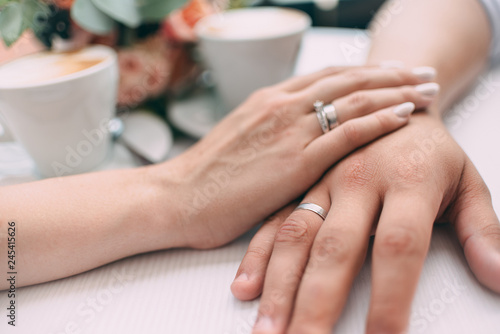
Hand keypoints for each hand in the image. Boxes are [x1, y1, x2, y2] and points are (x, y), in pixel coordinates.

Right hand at [163, 66, 437, 248]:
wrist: (176, 198)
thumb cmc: (205, 177)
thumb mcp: (240, 141)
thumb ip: (273, 132)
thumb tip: (300, 134)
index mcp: (268, 99)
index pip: (328, 76)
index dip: (365, 71)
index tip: (393, 72)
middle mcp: (281, 105)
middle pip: (348, 79)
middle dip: (390, 73)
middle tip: (422, 72)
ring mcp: (289, 130)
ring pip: (354, 99)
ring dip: (396, 91)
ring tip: (426, 89)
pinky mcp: (294, 160)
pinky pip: (346, 133)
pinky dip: (380, 120)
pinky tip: (405, 115)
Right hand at [232, 112, 499, 332]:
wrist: (394, 99)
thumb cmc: (431, 151)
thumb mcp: (468, 182)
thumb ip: (484, 231)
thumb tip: (499, 278)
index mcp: (407, 181)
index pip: (399, 248)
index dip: (389, 299)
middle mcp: (358, 181)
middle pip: (336, 249)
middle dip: (317, 304)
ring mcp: (324, 182)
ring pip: (296, 236)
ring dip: (279, 285)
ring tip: (267, 329)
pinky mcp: (301, 183)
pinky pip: (274, 220)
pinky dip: (259, 255)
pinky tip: (246, 287)